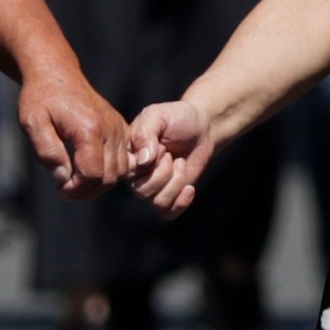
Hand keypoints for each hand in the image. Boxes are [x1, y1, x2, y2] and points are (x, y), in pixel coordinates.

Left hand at [17, 67, 125, 191]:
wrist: (57, 74)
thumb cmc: (41, 98)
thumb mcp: (32, 124)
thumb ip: (48, 153)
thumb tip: (64, 178)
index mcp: (89, 128)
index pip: (92, 174)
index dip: (75, 189)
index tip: (59, 189)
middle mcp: (110, 129)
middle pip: (108, 177)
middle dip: (86, 190)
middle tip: (65, 189)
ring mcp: (118, 128)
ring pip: (119, 173)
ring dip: (98, 184)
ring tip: (75, 182)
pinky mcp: (121, 127)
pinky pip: (123, 160)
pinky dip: (109, 172)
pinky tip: (89, 170)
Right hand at [123, 96, 219, 211]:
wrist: (202, 127)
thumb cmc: (177, 118)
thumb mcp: (158, 116)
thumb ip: (145, 133)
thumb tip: (143, 160)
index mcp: (128, 155)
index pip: (127, 173)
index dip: (146, 164)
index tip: (160, 146)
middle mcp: (136, 174)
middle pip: (142, 191)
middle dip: (164, 173)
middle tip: (171, 154)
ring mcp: (152, 186)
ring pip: (157, 202)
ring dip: (176, 182)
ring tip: (180, 163)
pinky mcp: (170, 196)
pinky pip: (168, 212)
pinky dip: (181, 202)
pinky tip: (190, 187)